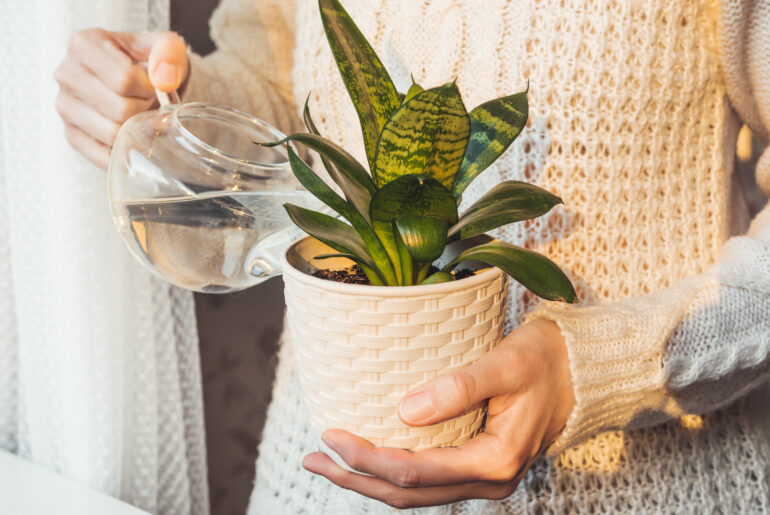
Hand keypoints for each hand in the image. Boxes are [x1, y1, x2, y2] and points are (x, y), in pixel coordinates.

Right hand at [54, 29, 188, 168]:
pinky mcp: (71, 134)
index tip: (152, 85)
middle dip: (145, 109)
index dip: (149, 88)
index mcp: (83, 44)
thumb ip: (169, 54)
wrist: (135, 77)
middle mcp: (66, 74)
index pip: (123, 79)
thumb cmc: (149, 61)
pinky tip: (132, 134)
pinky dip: (125, 150)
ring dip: (137, 128)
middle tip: (148, 101)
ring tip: (138, 113)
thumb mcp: (165, 47)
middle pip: (119, 109)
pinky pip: (103, 155)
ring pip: (112, 134)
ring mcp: (64, 107)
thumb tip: (164, 80)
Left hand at [302, 319, 574, 508]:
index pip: (415, 472)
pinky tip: (370, 457)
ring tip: (328, 461)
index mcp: (494, 460)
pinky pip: (429, 480)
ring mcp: (484, 478)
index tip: (330, 434)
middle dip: (356, 479)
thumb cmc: (546, 361)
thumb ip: (459, 387)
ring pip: (416, 493)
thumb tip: (404, 410)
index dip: (367, 458)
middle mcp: (489, 480)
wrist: (582, 372)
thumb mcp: (505, 364)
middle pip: (408, 494)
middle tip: (314, 456)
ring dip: (370, 481)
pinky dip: (394, 472)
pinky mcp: (479, 465)